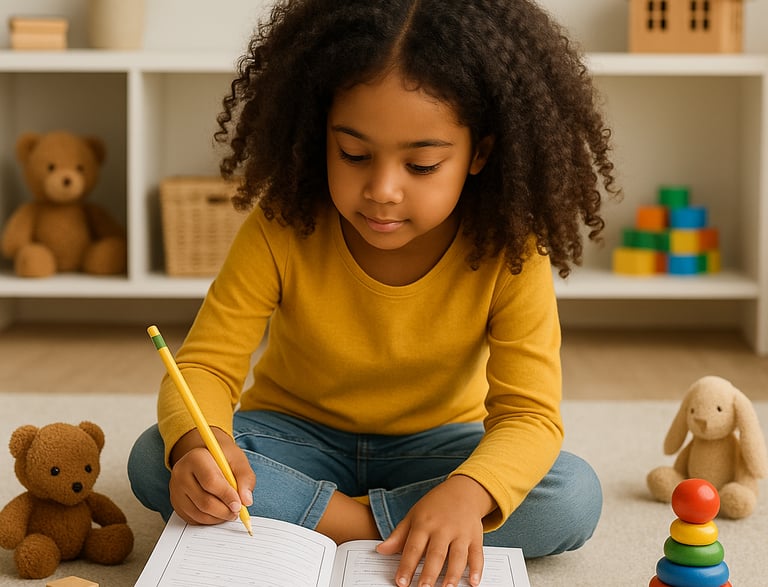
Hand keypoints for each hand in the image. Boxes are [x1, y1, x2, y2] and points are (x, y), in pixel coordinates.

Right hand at [169, 427, 254, 525]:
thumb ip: (245, 478)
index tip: (239, 505)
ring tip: (230, 511)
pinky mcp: (176, 503)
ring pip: (199, 513)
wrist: (206, 457)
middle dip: (224, 511)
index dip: (227, 496)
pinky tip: (219, 512)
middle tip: (237, 511)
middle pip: (204, 501)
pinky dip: (210, 520)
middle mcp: (181, 473)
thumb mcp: (238, 460)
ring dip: (218, 517)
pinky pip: (193, 519)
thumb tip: (246, 500)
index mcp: (196, 457)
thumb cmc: (223, 458)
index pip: (210, 481)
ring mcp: (175, 490)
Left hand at [376, 475, 494, 586]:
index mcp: (424, 524)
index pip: (413, 547)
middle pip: (436, 554)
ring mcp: (460, 532)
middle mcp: (443, 528)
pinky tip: (474, 581)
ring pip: (457, 555)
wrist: (462, 491)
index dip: (407, 566)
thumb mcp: (413, 516)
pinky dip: (477, 568)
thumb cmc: (435, 507)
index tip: (401, 582)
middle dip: (429, 573)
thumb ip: (398, 535)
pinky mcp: (475, 537)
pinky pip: (477, 554)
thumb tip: (381, 550)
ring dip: (453, 574)